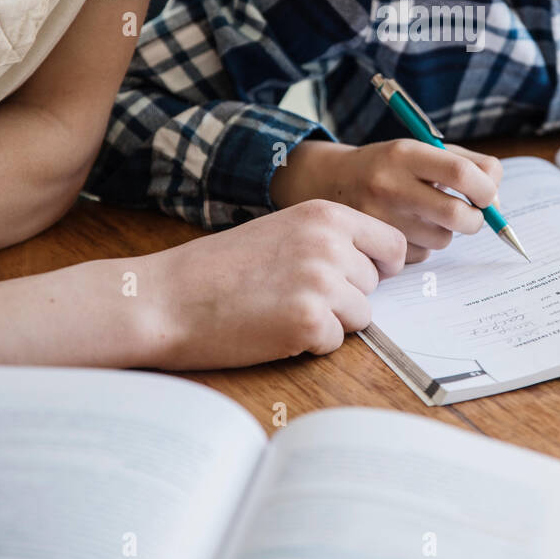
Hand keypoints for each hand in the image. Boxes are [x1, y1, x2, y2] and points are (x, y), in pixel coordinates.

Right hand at [149, 199, 406, 368]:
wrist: (166, 298)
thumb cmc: (218, 268)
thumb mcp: (281, 230)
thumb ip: (328, 240)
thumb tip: (377, 266)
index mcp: (326, 214)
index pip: (393, 243)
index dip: (381, 266)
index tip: (361, 277)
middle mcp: (330, 244)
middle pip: (374, 284)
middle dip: (346, 296)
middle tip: (296, 295)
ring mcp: (322, 283)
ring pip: (360, 316)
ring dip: (329, 321)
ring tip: (282, 310)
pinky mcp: (309, 323)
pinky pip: (334, 343)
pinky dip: (308, 344)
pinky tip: (272, 328)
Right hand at [272, 139, 503, 261]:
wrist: (330, 181)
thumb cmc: (389, 165)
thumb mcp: (421, 150)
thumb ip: (467, 164)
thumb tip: (497, 201)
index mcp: (404, 154)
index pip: (460, 172)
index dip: (486, 188)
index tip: (488, 194)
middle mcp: (389, 185)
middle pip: (456, 215)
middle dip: (476, 219)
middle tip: (472, 215)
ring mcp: (379, 219)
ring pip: (442, 240)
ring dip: (446, 232)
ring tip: (426, 215)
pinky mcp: (373, 245)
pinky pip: (421, 255)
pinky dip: (424, 245)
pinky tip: (405, 227)